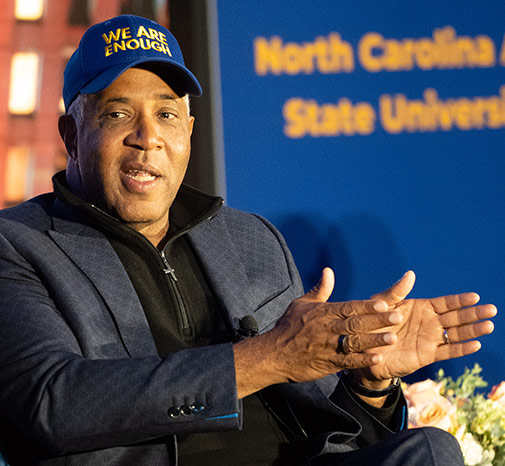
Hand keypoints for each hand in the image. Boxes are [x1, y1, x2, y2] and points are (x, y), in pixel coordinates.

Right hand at [234, 267, 402, 397]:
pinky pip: (347, 361)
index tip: (384, 303)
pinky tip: (377, 358)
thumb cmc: (288, 326)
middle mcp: (326, 328)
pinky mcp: (327, 363)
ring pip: (354, 342)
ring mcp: (327, 346)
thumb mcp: (301, 304)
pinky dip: (362, 360)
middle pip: (355, 323)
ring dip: (373, 340)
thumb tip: (329, 271)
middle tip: (397, 317)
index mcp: (322, 313)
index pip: (348, 307)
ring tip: (392, 338)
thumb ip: (320, 289)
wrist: (273, 354)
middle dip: (377, 320)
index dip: (366, 306)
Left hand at [354, 271, 496, 382]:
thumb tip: (411, 274)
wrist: (364, 349)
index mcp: (421, 307)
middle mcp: (429, 322)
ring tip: (489, 325)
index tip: (476, 297)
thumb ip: (396, 291)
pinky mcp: (426, 355)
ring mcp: (429, 339)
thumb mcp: (381, 304)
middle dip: (474, 313)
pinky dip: (461, 348)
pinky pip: (447, 351)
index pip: (445, 303)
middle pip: (456, 317)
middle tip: (493, 309)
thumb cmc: (371, 323)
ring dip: (473, 330)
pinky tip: (476, 344)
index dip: (460, 300)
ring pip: (456, 334)